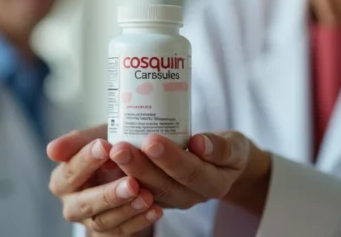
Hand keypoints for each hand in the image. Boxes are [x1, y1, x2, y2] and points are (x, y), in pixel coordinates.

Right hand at [47, 126, 162, 235]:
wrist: (126, 170)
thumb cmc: (108, 150)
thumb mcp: (96, 138)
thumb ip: (78, 141)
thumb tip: (51, 150)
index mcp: (62, 179)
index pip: (69, 172)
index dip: (86, 160)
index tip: (106, 146)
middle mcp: (72, 203)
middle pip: (85, 203)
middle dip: (109, 194)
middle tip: (132, 182)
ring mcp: (89, 221)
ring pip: (104, 220)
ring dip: (127, 209)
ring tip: (147, 196)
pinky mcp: (108, 233)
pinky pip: (122, 231)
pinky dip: (139, 221)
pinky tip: (155, 209)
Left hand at [109, 132, 271, 213]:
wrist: (221, 165)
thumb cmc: (226, 150)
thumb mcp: (234, 145)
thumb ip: (221, 146)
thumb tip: (200, 143)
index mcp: (214, 184)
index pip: (191, 172)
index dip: (171, 159)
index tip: (152, 140)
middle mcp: (191, 197)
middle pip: (163, 186)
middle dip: (140, 167)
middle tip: (120, 148)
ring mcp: (172, 200)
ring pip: (147, 191)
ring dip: (127, 173)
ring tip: (111, 152)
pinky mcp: (156, 196)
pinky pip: (138, 192)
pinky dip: (121, 178)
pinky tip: (106, 162)